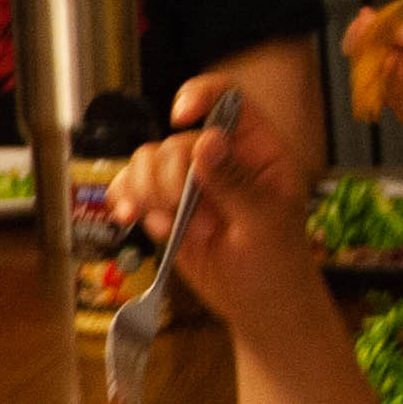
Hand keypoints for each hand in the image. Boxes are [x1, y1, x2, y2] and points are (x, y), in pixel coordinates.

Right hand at [109, 73, 321, 340]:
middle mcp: (217, 156)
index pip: (227, 99)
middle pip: (173, 141)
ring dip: (150, 195)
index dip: (200, 96)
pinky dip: (124, 199)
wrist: (259, 307)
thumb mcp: (266, 222)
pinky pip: (129, 187)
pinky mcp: (162, 206)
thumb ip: (235, 182)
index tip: (179, 118)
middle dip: (174, 183)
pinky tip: (129, 217)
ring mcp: (186, 181)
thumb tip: (205, 141)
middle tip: (204, 225)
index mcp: (255, 149)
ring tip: (175, 230)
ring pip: (145, 161)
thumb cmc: (278, 263)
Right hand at [346, 9, 402, 140]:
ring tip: (380, 44)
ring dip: (372, 60)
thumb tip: (365, 18)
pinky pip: (391, 96)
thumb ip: (395, 32)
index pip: (371, 42)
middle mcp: (399, 72)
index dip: (363, 31)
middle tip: (364, 29)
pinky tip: (389, 63)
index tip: (364, 18)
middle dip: (361, 44)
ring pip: (373, 79)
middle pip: (365, 61)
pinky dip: (388, 79)